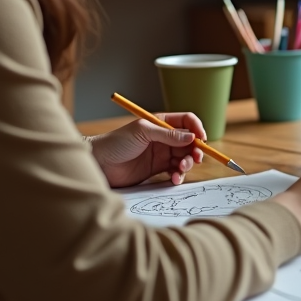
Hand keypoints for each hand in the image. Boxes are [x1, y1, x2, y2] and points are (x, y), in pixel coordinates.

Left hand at [89, 113, 204, 187]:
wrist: (99, 162)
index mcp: (161, 123)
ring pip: (184, 157)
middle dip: (195, 150)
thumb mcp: (143, 132)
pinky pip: (175, 171)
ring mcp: (161, 154)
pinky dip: (178, 175)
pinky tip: (174, 178)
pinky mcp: (157, 169)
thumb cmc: (116, 142)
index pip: (186, 122)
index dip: (197, 129)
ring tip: (180, 169)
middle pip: (189, 141)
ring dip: (187, 163)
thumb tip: (192, 137)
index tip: (201, 139)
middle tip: (195, 158)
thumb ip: (168, 134)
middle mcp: (164, 138)